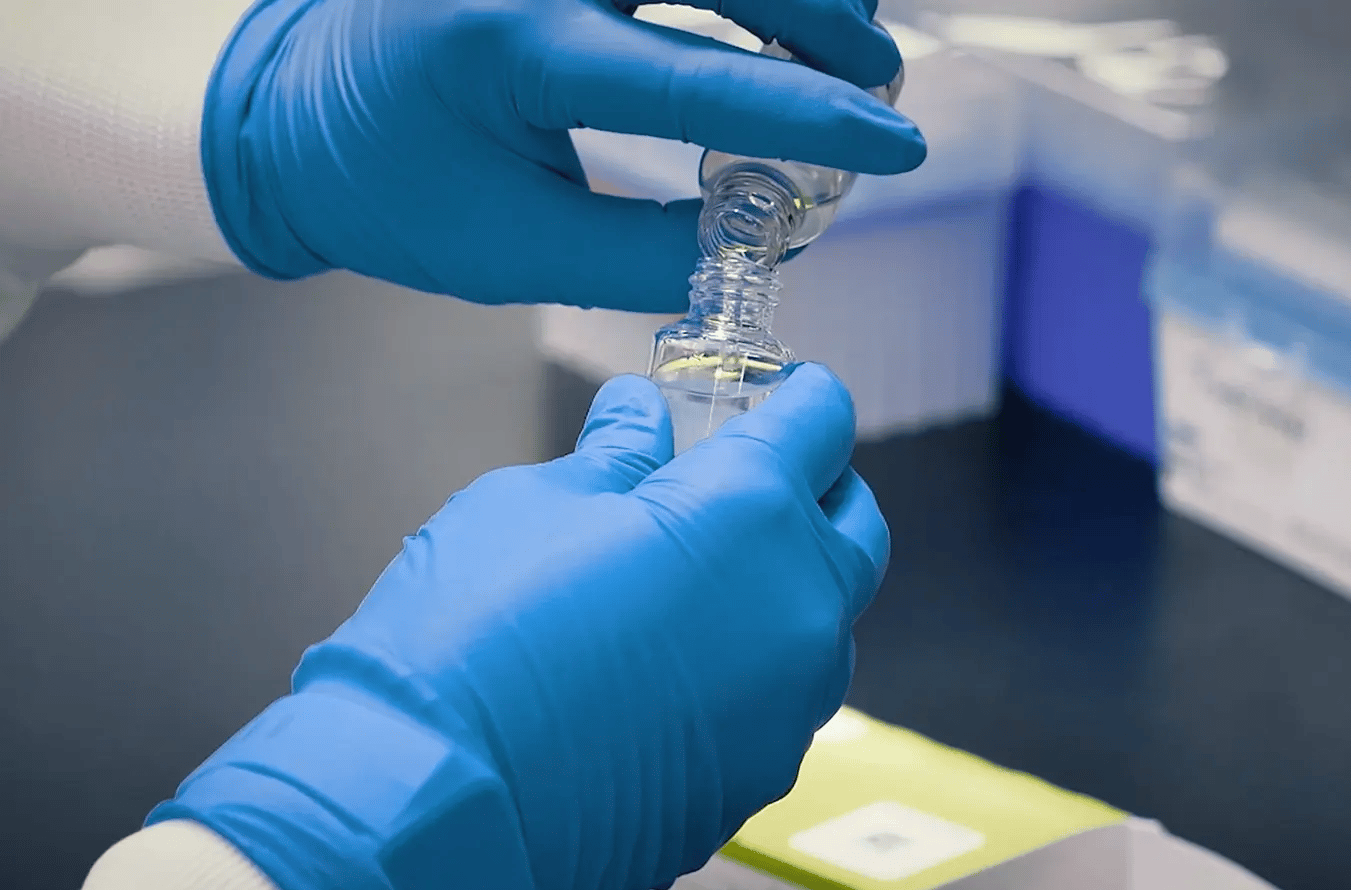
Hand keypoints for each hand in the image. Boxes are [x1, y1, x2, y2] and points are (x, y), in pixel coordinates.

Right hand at [148, 364, 888, 889]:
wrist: (434, 802)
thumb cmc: (470, 636)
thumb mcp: (532, 504)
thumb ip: (612, 456)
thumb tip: (640, 421)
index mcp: (749, 512)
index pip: (821, 422)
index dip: (803, 397)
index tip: (789, 393)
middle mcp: (796, 609)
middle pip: (855, 527)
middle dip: (819, 493)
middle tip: (756, 482)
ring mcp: (786, 707)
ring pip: (826, 626)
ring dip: (788, 590)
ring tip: (705, 585)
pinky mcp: (756, 780)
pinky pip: (780, 704)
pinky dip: (751, 672)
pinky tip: (675, 672)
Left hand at [202, 0, 925, 311]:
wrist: (300, 115)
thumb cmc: (395, 190)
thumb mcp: (512, 251)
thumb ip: (645, 251)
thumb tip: (763, 239)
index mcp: (514, 50)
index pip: (691, 79)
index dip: (810, 118)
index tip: (896, 149)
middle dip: (826, 21)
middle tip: (880, 90)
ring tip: (854, 53)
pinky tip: (784, 11)